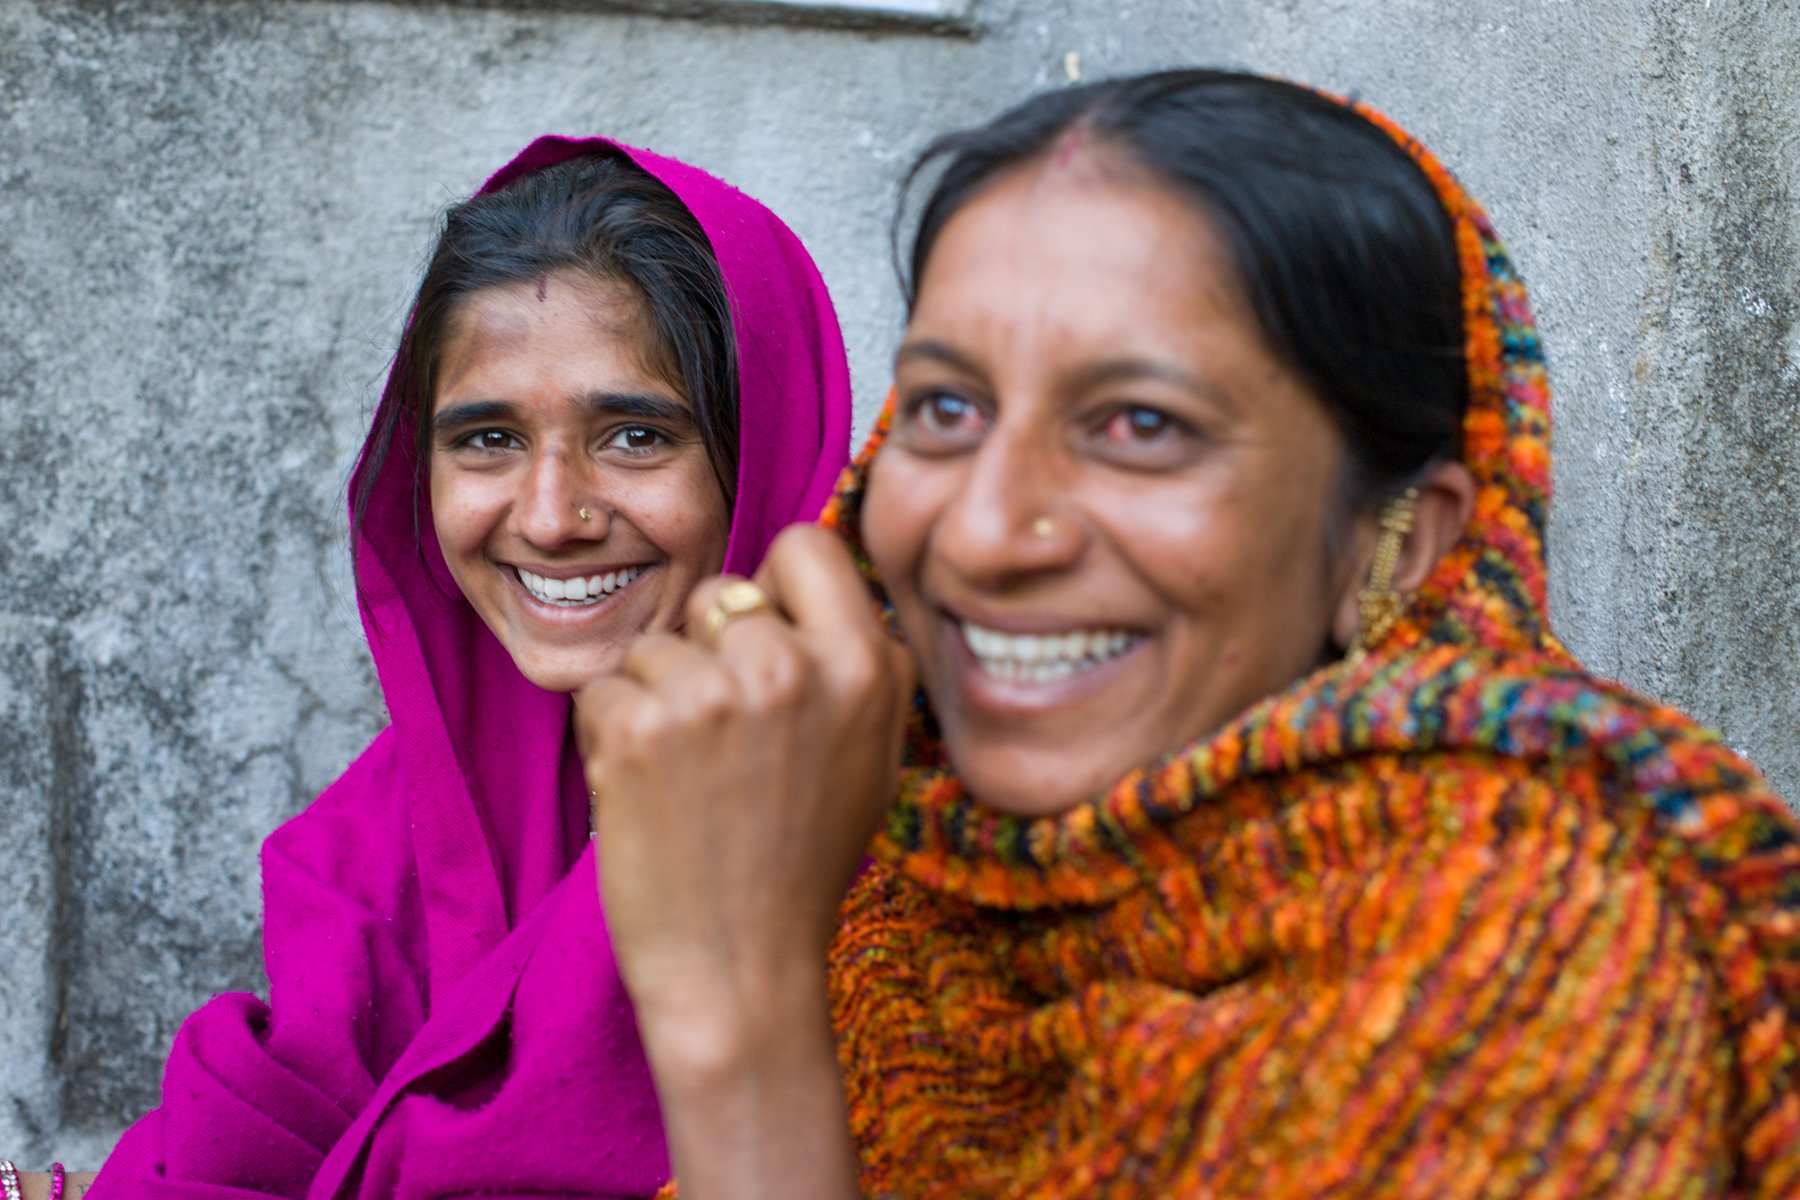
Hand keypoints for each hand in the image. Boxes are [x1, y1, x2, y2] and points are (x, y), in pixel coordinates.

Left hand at [574, 523, 912, 1036]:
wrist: (739, 966)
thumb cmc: (804, 861)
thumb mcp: (875, 756)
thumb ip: (860, 662)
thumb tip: (826, 579)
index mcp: (862, 665)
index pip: (805, 545)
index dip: (776, 588)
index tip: (763, 637)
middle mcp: (790, 666)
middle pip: (719, 595)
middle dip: (706, 652)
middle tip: (721, 737)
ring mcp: (710, 694)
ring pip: (653, 646)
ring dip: (654, 699)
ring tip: (686, 777)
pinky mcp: (638, 728)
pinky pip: (603, 689)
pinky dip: (611, 736)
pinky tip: (646, 793)